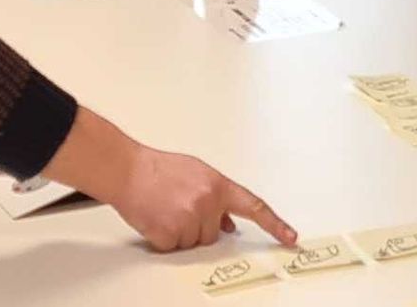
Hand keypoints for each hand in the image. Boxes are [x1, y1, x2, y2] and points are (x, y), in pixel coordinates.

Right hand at [103, 143, 294, 252]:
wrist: (126, 170)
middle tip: (177, 206)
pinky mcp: (171, 234)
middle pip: (214, 234)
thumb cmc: (156, 169)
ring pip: (194, 243)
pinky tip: (156, 219)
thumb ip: (216, 196)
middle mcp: (208, 201)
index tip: (290, 237)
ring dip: (180, 233)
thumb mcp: (196, 173)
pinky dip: (164, 239)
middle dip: (197, 226)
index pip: (255, 207)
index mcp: (218, 185)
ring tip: (164, 210)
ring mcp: (190, 218)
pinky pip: (175, 248)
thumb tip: (229, 222)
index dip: (275, 224)